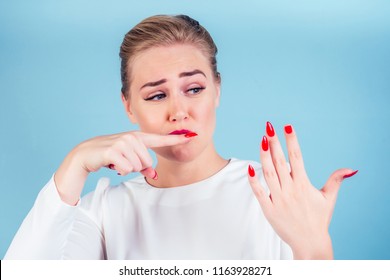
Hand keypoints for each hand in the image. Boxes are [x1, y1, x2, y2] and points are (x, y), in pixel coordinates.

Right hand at [55, 131, 195, 204]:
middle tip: (121, 161)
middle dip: (135, 166)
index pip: (160, 139)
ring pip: (138, 166)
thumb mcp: (127, 159)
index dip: (176, 138)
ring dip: (126, 168)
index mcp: (137, 137)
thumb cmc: (108, 156)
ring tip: (115, 161)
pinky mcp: (114, 150)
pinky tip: (110, 164)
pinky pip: (127, 168)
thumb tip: (154, 174)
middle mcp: (132, 137)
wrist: (84, 155)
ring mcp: (123, 142)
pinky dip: (119, 170)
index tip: (192, 135)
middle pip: (147, 162)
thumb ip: (142, 166)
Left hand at [248, 122, 356, 258]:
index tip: (287, 126)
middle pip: (280, 162)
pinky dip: (254, 180)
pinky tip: (249, 167)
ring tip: (261, 140)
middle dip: (274, 143)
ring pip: (269, 173)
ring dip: (264, 156)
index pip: (297, 157)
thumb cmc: (319, 219)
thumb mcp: (329, 198)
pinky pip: (259, 192)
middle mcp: (291, 190)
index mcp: (304, 184)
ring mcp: (278, 199)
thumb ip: (336, 180)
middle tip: (268, 127)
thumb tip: (350, 169)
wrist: (309, 243)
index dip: (291, 140)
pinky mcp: (269, 209)